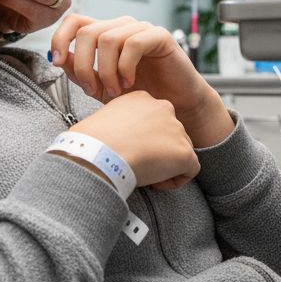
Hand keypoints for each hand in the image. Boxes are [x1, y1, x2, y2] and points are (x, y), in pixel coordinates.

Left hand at [51, 15, 232, 147]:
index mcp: (104, 33)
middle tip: (92, 90)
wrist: (174, 105)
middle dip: (82, 64)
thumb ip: (80, 71)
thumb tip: (58, 57)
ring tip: (114, 92)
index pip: (74, 21)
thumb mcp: (101, 86)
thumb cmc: (138, 95)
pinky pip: (133, 44)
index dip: (60, 37)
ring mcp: (141, 28)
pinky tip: (130, 83)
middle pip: (87, 31)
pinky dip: (125, 67)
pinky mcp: (160, 36)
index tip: (56, 62)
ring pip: (108, 39)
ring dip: (105, 71)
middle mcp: (121, 26)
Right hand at [69, 91, 198, 189]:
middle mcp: (163, 107)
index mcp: (142, 98)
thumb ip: (119, 123)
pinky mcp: (184, 152)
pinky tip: (154, 183)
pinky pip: (189, 170)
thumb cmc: (90, 141)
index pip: (153, 120)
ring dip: (165, 165)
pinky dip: (175, 180)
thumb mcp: (104, 119)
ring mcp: (177, 129)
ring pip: (180, 151)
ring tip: (143, 173)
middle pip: (169, 134)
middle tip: (136, 163)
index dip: (143, 139)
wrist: (97, 153)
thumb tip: (116, 139)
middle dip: (157, 150)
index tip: (128, 150)